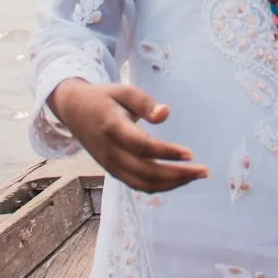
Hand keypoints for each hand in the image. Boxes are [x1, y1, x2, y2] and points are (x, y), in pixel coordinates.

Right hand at [49, 79, 209, 192]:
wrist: (74, 110)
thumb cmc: (104, 98)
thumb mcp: (123, 91)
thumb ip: (145, 102)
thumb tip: (167, 114)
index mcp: (113, 128)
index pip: (143, 146)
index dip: (167, 152)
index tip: (190, 154)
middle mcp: (111, 152)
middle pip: (146, 172)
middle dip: (177, 175)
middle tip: (204, 171)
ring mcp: (110, 165)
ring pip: (143, 184)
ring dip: (172, 184)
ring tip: (195, 176)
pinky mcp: (112, 171)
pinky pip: (137, 185)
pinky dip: (159, 186)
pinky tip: (177, 179)